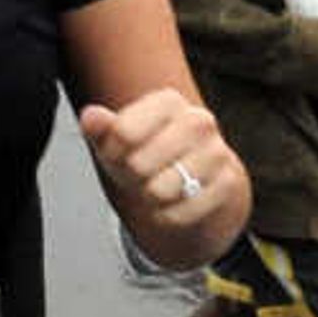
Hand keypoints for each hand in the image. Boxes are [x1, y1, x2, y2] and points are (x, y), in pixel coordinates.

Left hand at [79, 90, 243, 259]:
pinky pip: (181, 212)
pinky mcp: (227, 183)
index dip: (111, 153)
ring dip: (150, 198)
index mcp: (169, 101)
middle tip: (139, 174)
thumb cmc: (149, 150)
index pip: (123, 133)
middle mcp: (198, 121)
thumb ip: (101, 127)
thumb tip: (90, 117)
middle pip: (139, 164)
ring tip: (156, 186)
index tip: (117, 153)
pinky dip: (169, 215)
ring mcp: (216, 152)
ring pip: (160, 191)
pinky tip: (173, 202)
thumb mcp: (119, 138)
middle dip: (131, 177)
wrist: (197, 174)